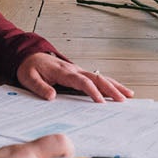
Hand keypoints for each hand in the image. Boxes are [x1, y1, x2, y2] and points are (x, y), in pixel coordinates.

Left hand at [16, 52, 132, 102]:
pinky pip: (96, 78)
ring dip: (114, 85)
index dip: (92, 91)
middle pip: (96, 78)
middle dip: (111, 89)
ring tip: (128, 95)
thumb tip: (52, 97)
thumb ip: (40, 87)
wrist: (29, 55)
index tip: (101, 102)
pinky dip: (109, 83)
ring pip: (100, 77)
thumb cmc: (30, 67)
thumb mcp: (29, 78)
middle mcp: (74, 69)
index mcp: (63, 71)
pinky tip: (118, 90)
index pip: (82, 81)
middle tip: (122, 100)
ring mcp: (78, 70)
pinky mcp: (79, 73)